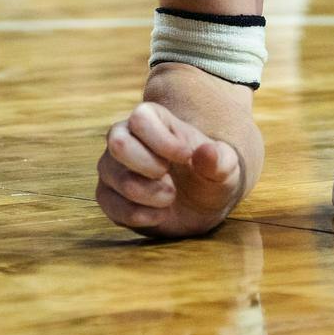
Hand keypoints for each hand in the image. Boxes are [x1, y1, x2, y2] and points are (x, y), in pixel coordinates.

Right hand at [97, 102, 244, 238]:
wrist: (199, 206)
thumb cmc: (210, 177)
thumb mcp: (225, 169)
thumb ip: (219, 160)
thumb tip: (206, 151)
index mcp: (153, 120)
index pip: (141, 118)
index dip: (163, 141)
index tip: (187, 157)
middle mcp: (125, 138)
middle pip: (118, 144)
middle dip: (149, 168)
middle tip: (172, 180)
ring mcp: (112, 168)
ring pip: (117, 178)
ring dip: (150, 195)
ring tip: (170, 198)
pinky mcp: (108, 196)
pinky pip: (111, 205)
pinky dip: (140, 215)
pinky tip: (159, 214)